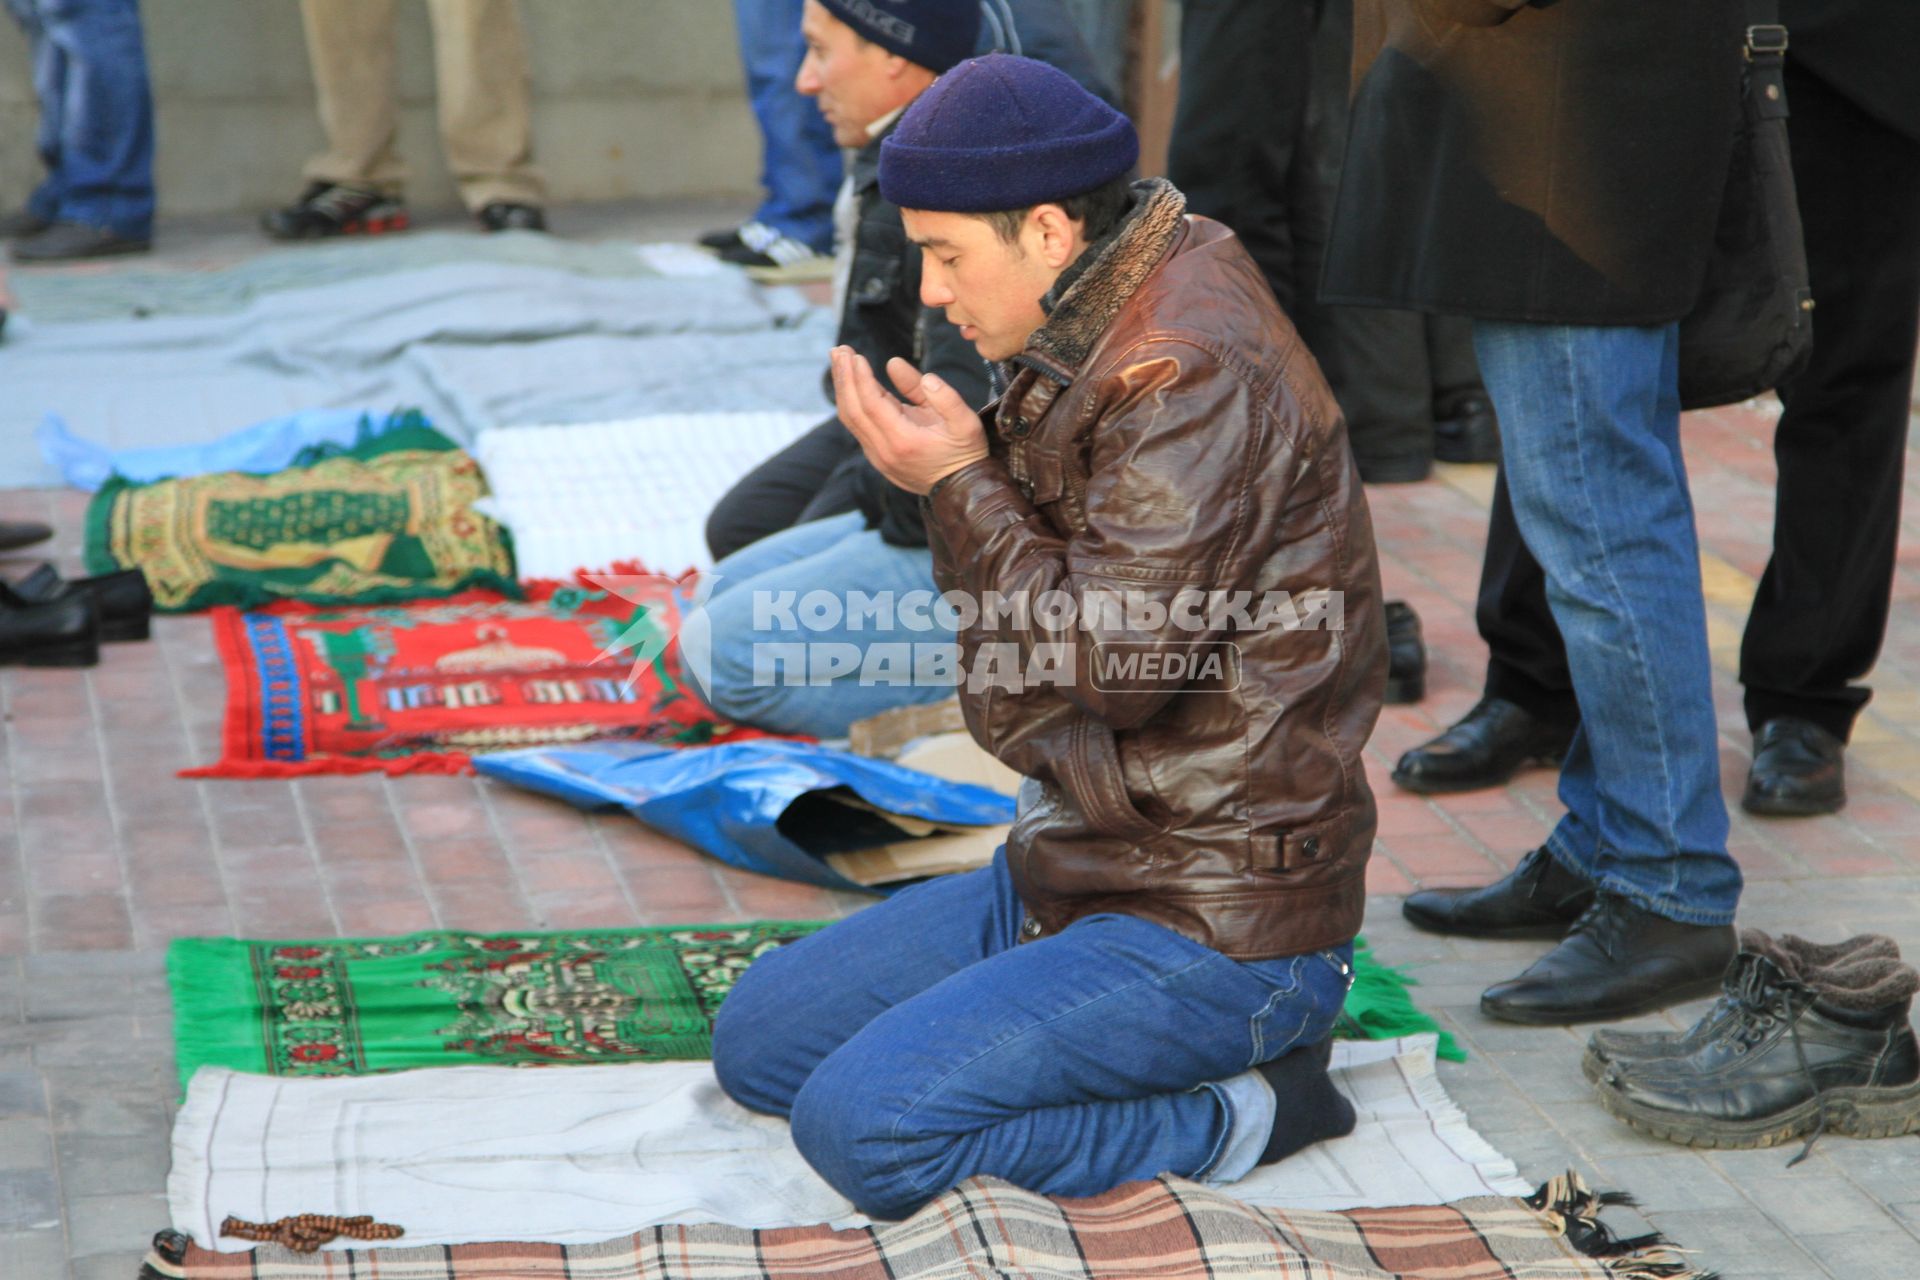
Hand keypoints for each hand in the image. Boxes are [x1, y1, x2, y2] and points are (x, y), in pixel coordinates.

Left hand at [831, 347, 989, 494]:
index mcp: (904, 441)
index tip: (855, 355)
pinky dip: (850, 401)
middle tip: (839, 350)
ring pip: (850, 419)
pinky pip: (857, 426)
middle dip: (844, 378)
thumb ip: (942, 395)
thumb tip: (901, 367)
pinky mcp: (877, 457)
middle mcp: (884, 451)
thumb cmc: (965, 452)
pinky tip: (850, 382)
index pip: (871, 405)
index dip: (860, 378)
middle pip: (853, 411)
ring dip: (843, 388)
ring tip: (838, 360)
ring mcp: (877, 457)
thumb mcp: (965, 422)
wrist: (962, 490)